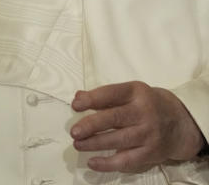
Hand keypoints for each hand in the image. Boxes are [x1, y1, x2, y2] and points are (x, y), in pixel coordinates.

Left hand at [70, 81, 205, 171]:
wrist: (180, 122)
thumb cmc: (146, 104)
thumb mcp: (130, 93)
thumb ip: (104, 96)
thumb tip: (78, 97)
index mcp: (136, 92)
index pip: (111, 93)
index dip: (92, 99)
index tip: (75, 105)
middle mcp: (144, 112)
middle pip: (115, 118)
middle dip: (92, 125)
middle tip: (74, 131)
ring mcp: (149, 133)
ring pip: (119, 140)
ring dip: (96, 143)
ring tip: (78, 144)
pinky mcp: (151, 152)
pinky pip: (128, 160)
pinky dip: (109, 163)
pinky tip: (93, 162)